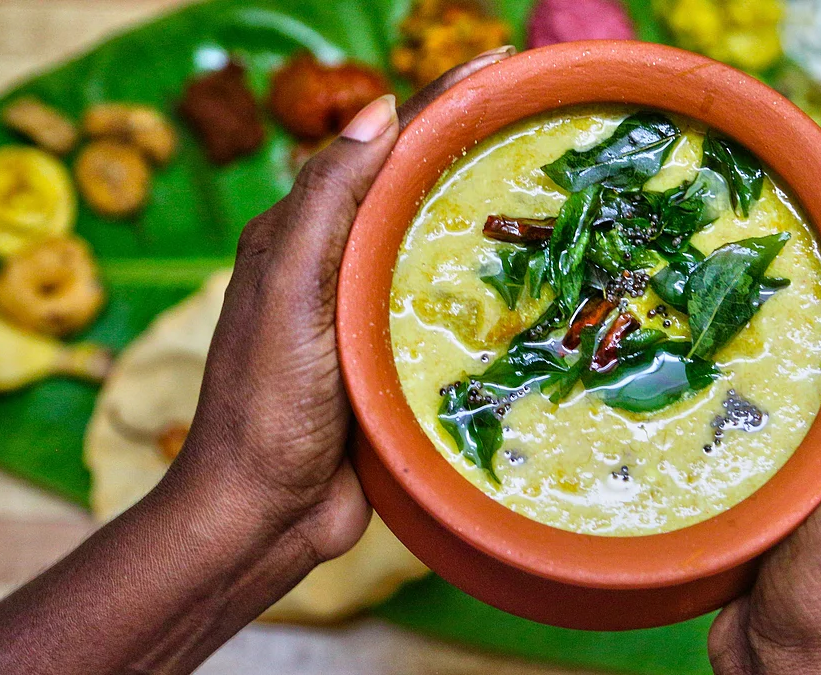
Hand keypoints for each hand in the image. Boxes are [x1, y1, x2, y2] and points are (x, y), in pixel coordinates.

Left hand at [171, 45, 519, 562]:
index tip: (500, 68)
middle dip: (471, 150)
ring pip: (435, 252)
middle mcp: (335, 266)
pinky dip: (487, 291)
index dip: (437, 103)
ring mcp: (368, 316)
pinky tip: (534, 288)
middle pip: (412, 191)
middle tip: (542, 125)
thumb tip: (377, 111)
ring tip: (555, 197)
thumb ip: (324, 205)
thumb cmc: (266, 402)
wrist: (264, 513)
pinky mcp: (396, 362)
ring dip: (487, 220)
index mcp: (301, 235)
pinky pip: (447, 313)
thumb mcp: (286, 292)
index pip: (377, 149)